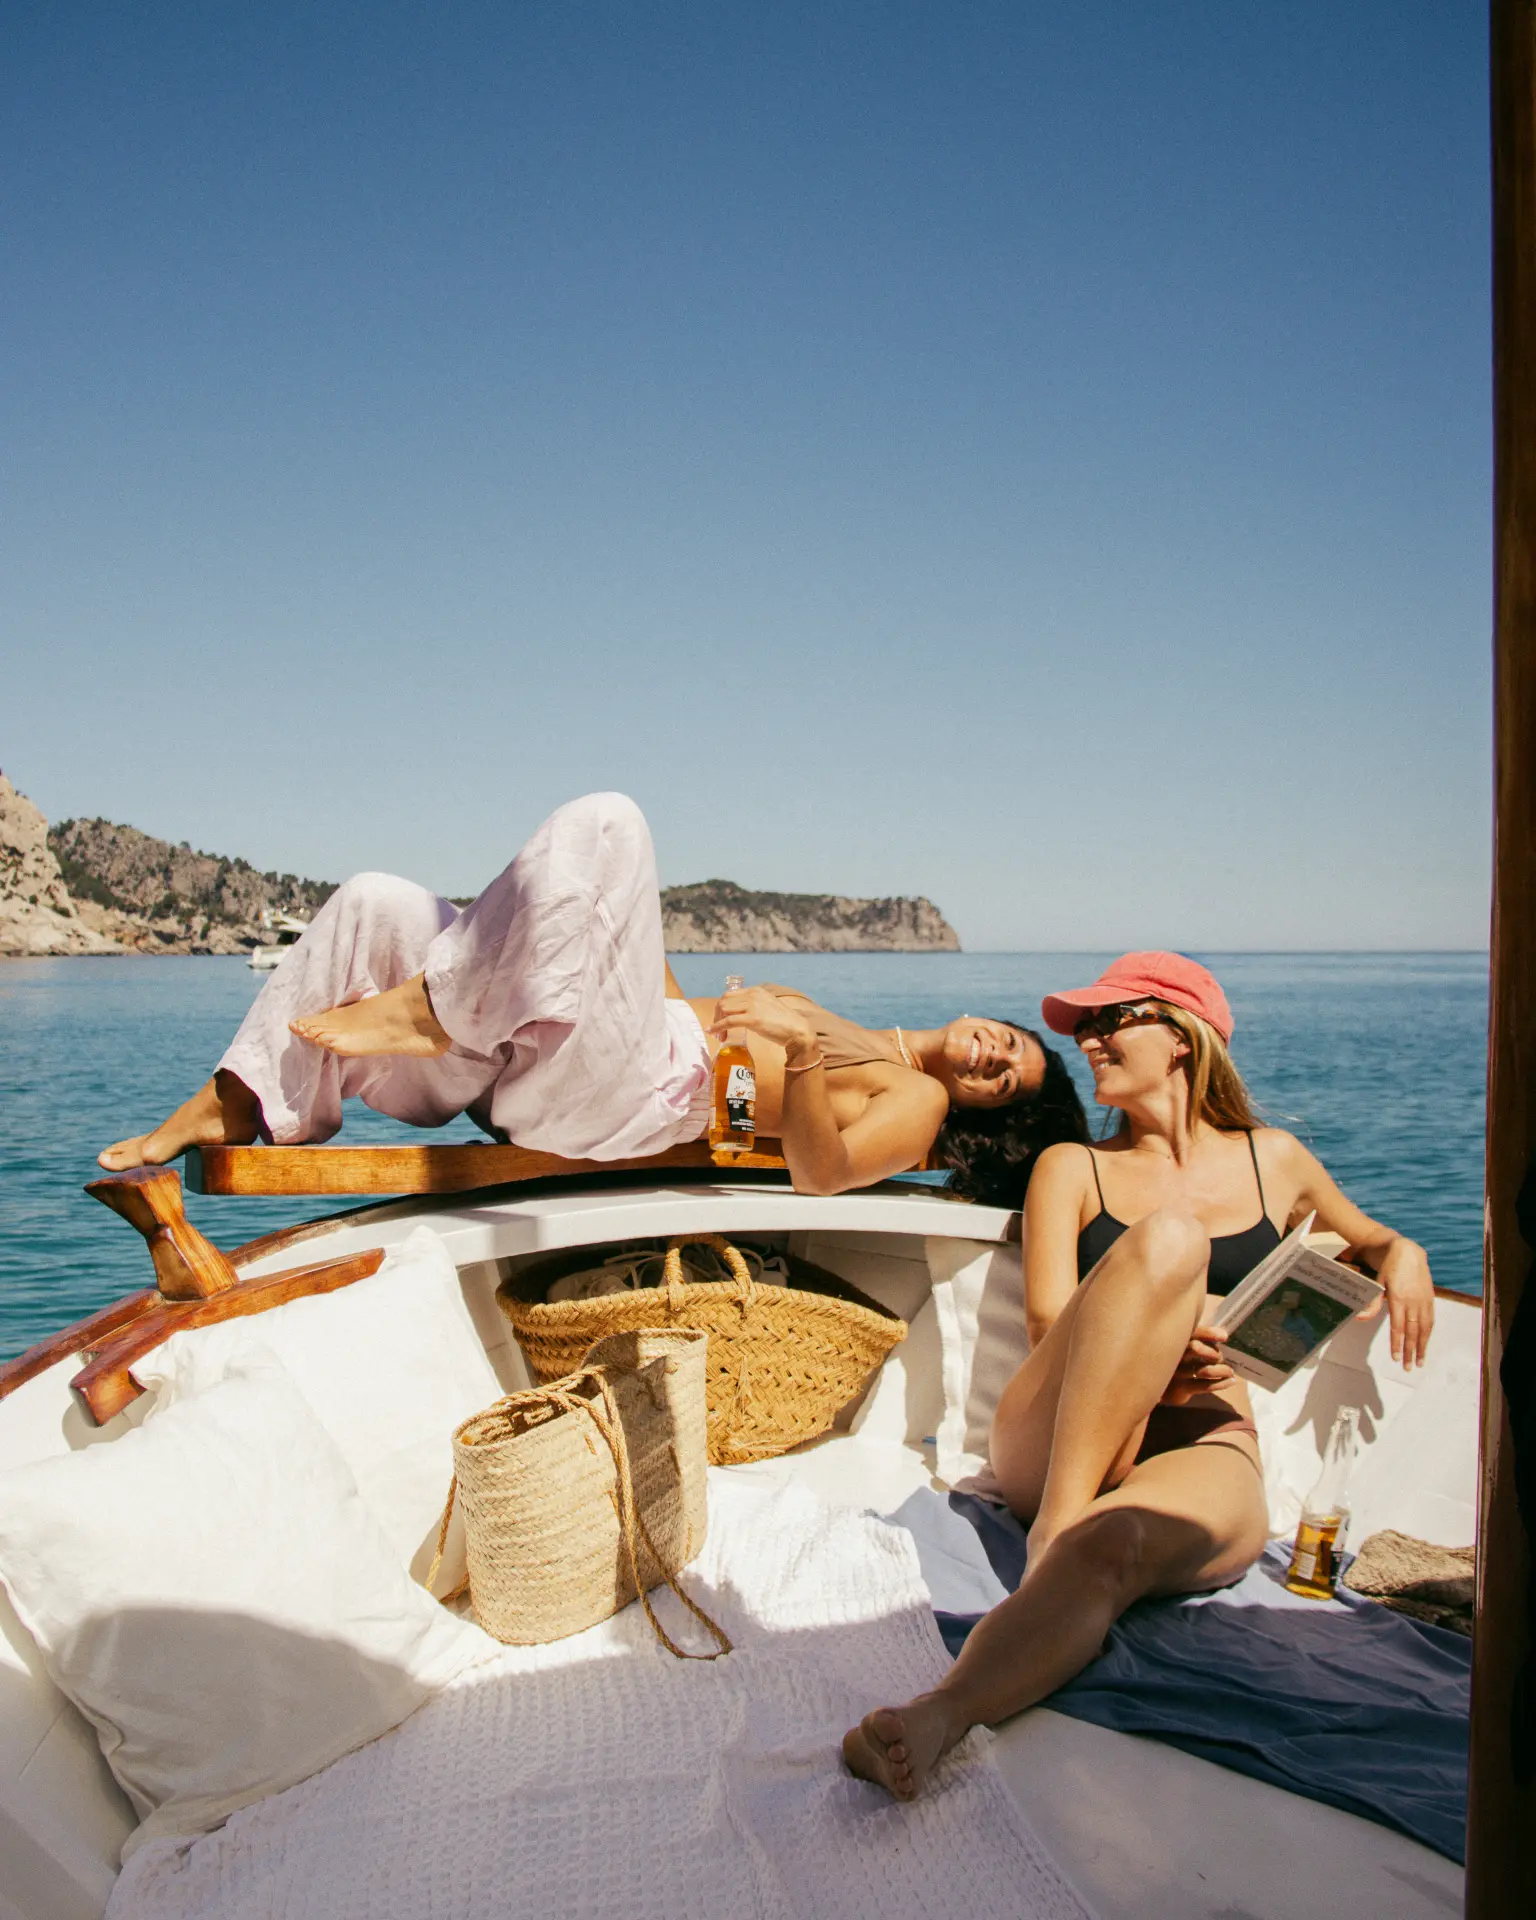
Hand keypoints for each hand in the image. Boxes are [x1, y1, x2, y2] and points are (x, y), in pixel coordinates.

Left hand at [710, 986, 818, 1057]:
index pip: (729, 995)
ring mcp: (752, 1006)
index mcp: (756, 990)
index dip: (721, 1008)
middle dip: (717, 1015)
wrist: (797, 1030)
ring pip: (724, 1010)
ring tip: (719, 1035)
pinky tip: (713, 1032)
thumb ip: (754, 1006)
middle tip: (717, 1029)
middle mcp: (753, 995)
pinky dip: (718, 1027)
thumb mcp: (767, 1007)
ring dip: (717, 1022)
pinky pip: (728, 1021)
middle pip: (724, 1001)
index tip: (720, 1019)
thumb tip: (740, 1014)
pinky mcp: (752, 1018)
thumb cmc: (784, 1022)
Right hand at [1162, 1324, 1235, 1404]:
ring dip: (1222, 1370)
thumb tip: (1223, 1335)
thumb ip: (1201, 1340)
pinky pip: (1206, 1386)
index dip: (1209, 1333)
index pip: (1193, 1333)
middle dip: (1214, 1352)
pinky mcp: (1181, 1389)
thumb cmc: (1179, 1362)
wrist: (1160, 1387)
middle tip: (1221, 1358)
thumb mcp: (1185, 1348)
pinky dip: (1222, 1383)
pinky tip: (1231, 1381)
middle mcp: (1175, 1355)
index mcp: (1177, 1341)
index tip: (1224, 1336)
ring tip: (1230, 1371)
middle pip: (1196, 1348)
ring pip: (1205, 1370)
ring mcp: (1177, 1373)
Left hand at [1362, 1237, 1434, 1368]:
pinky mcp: (1430, 1298)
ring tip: (1420, 1361)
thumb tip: (1360, 1318)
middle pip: (1412, 1331)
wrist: (1408, 1251)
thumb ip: (1372, 1302)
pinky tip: (1426, 1342)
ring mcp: (1423, 1300)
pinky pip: (1430, 1319)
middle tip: (1409, 1368)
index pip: (1398, 1327)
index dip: (1397, 1344)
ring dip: (1422, 1346)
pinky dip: (1428, 1333)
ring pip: (1424, 1328)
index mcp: (1398, 1298)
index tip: (1396, 1358)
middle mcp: (1413, 1301)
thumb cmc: (1388, 1267)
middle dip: (1411, 1351)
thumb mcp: (1377, 1282)